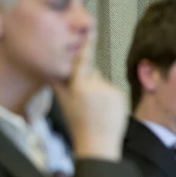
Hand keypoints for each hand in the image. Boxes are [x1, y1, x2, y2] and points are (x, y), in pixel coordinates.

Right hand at [52, 33, 127, 160]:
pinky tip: (106, 111)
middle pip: (92, 74)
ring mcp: (109, 90)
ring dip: (100, 92)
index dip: (86, 47)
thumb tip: (56, 69)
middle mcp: (94, 86)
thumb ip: (60, 83)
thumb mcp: (64, 102)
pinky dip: (110, 98)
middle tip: (87, 104)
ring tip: (96, 110)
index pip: (82, 62)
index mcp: (78, 87)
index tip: (90, 32)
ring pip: (102, 83)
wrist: (98, 143)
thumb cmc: (79, 124)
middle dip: (89, 83)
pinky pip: (113, 91)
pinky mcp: (120, 95)